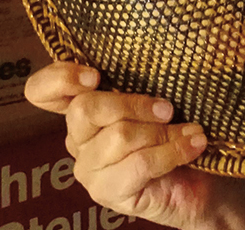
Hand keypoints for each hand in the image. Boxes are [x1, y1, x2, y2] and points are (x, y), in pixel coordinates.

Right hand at [25, 62, 219, 227]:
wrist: (201, 181)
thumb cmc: (178, 131)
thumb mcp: (162, 98)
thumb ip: (148, 80)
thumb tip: (163, 50)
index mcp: (86, 108)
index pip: (43, 90)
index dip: (60, 78)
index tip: (95, 75)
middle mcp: (80, 138)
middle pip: (85, 108)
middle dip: (133, 104)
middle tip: (169, 110)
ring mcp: (89, 168)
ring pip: (118, 136)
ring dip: (163, 132)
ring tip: (191, 131)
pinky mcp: (108, 192)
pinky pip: (138, 164)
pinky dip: (172, 151)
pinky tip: (194, 144)